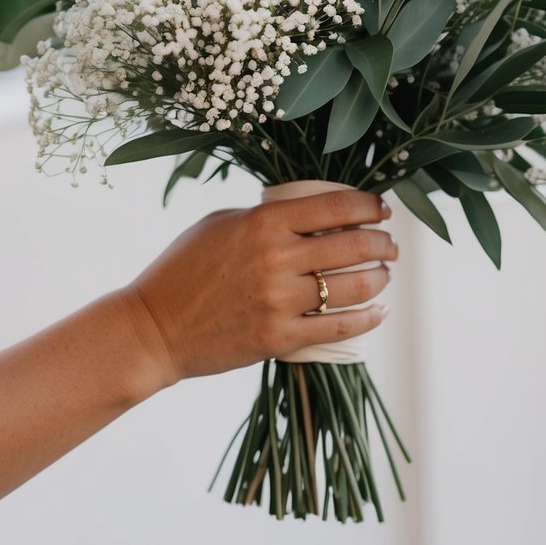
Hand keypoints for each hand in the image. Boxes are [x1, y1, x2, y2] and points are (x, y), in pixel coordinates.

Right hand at [121, 190, 397, 390]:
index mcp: (264, 221)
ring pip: (354, 287)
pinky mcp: (279, 338)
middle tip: (390, 245)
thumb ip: (268, 216)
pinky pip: (339, 327)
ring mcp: (279, 301)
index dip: (370, 206)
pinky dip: (368, 318)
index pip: (337, 207)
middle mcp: (277, 258)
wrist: (155, 326)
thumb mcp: (223, 223)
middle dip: (383, 243)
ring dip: (379, 279)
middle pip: (354, 246)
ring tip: (383, 275)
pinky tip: (378, 311)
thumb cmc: (185, 268)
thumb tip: (315, 214)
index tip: (382, 209)